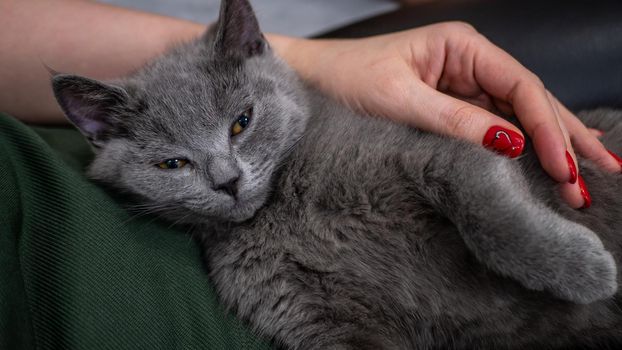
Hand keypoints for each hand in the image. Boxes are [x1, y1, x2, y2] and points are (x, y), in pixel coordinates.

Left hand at [270, 23, 621, 208]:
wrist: (309, 82)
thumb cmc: (345, 80)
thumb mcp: (400, 101)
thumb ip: (456, 122)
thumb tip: (512, 144)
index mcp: (461, 46)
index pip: (520, 86)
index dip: (547, 128)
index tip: (564, 167)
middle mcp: (468, 63)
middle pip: (529, 100)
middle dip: (563, 138)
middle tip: (598, 175)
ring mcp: (461, 86)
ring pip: (516, 117)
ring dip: (548, 148)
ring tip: (582, 179)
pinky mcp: (449, 108)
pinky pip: (492, 129)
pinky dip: (517, 150)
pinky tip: (542, 165)